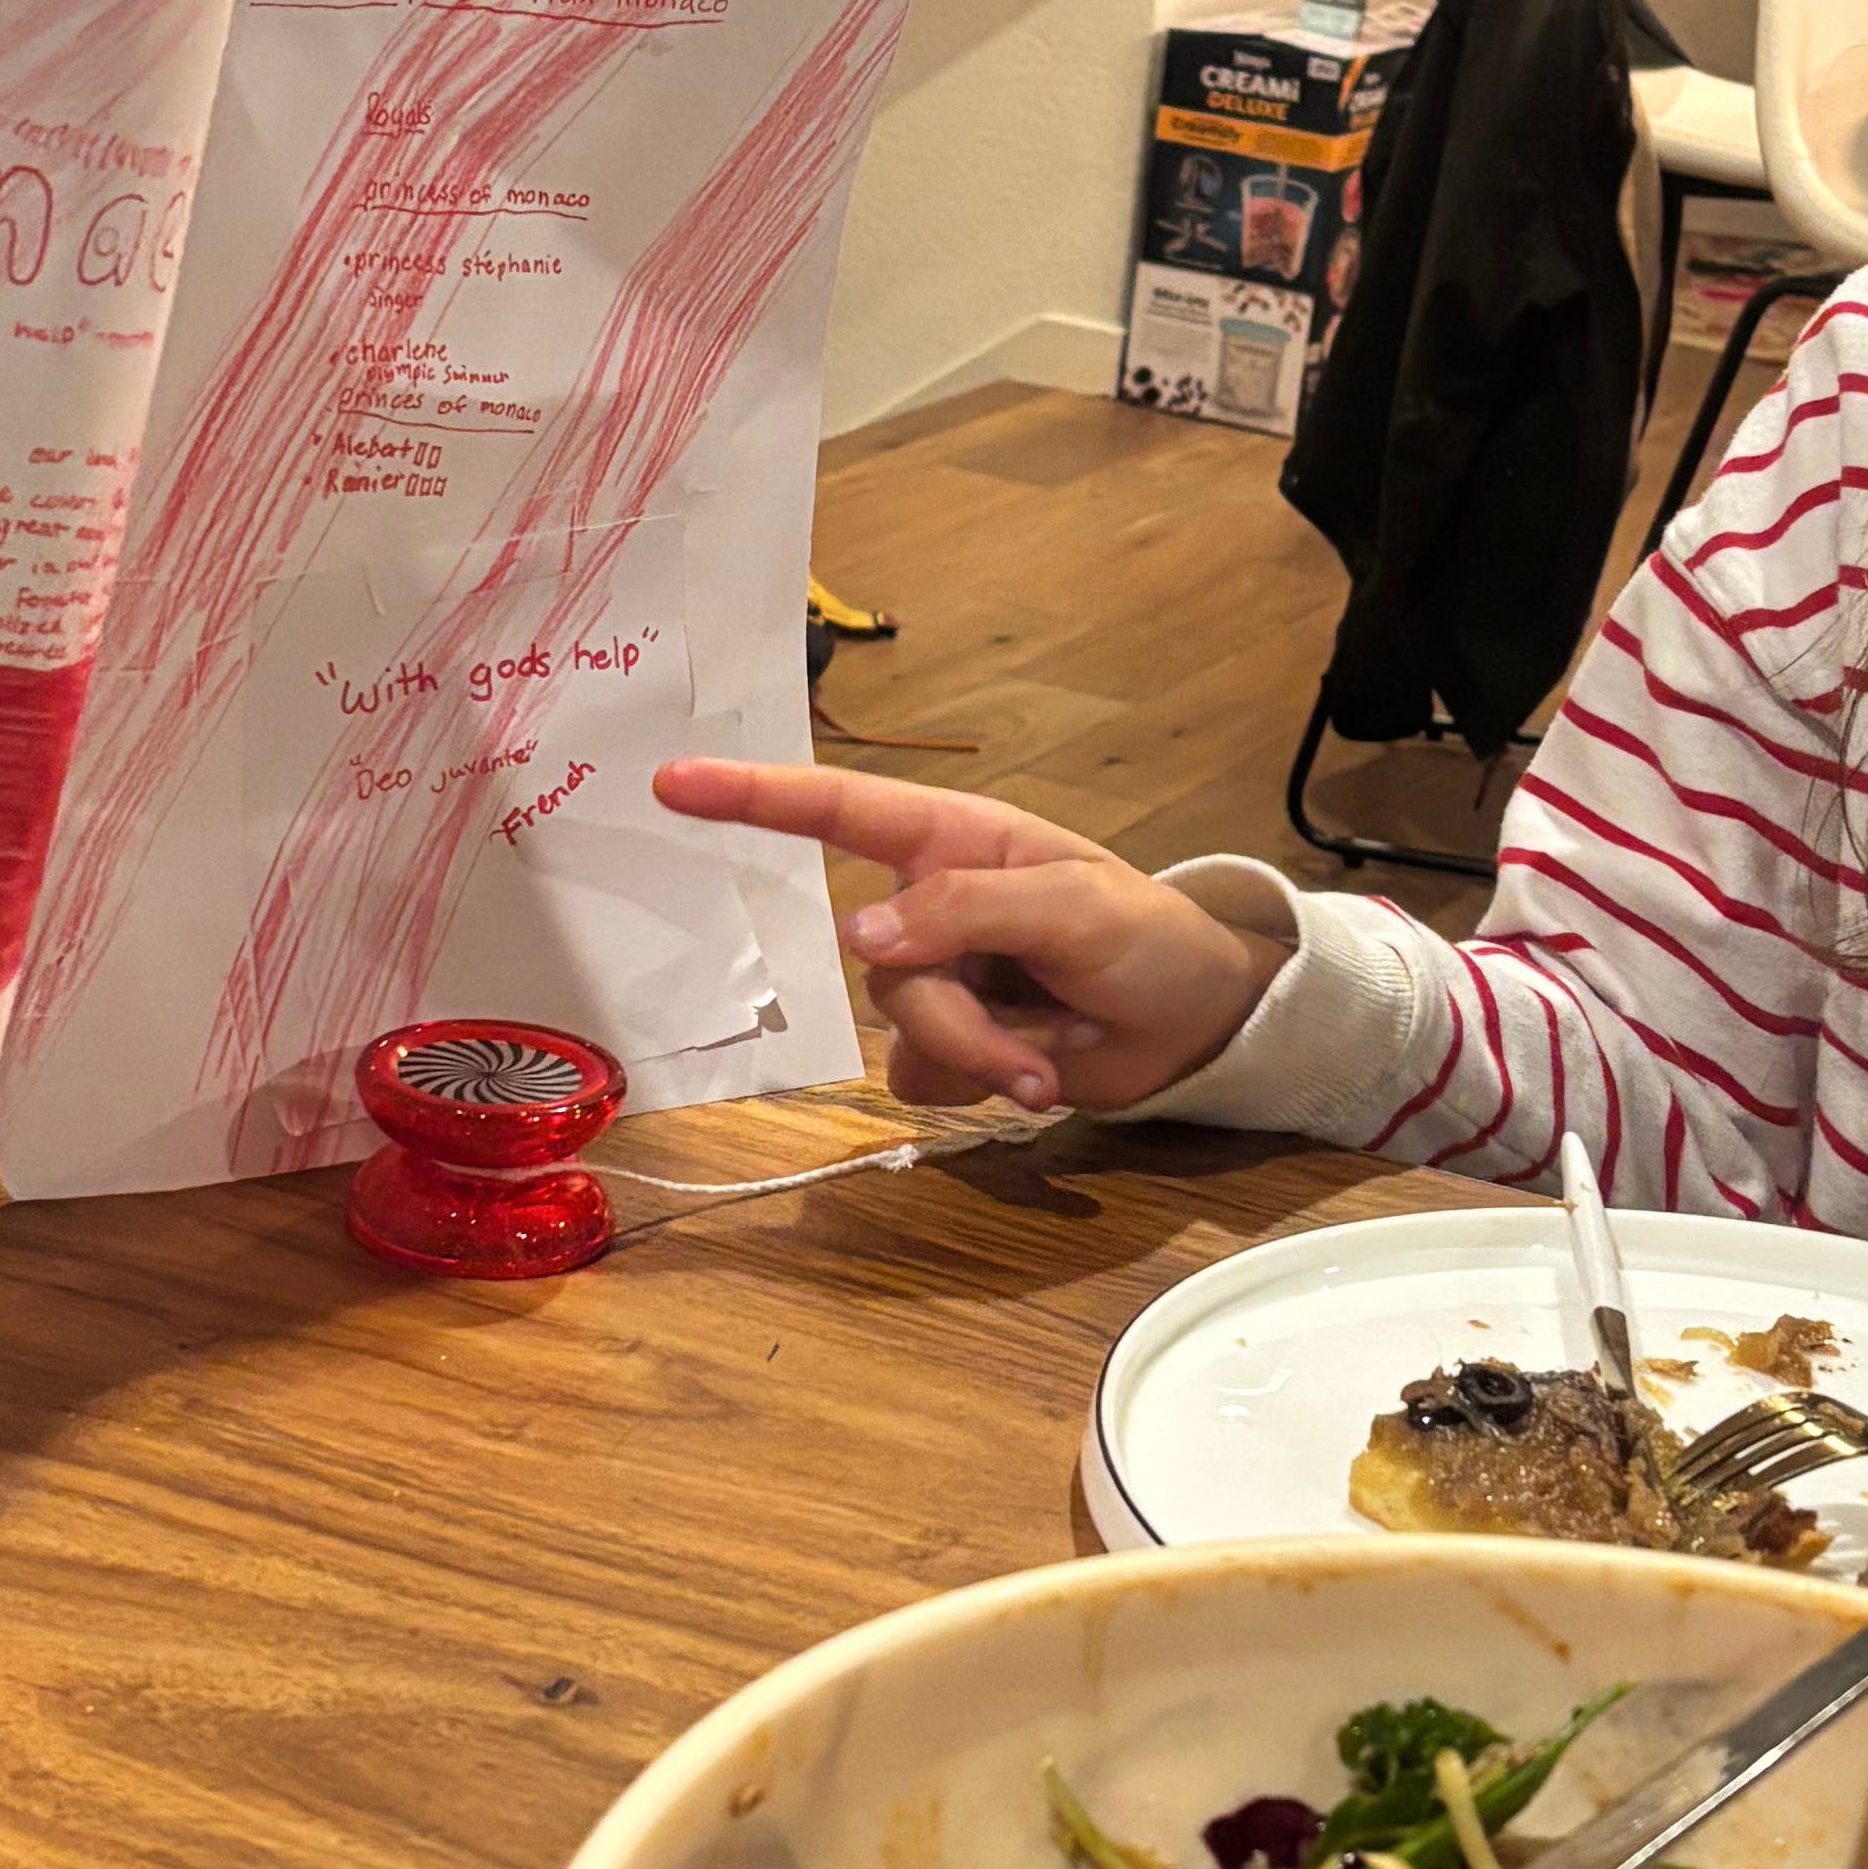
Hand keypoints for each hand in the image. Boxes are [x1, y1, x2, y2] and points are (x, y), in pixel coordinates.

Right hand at [652, 756, 1285, 1111]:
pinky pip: (921, 1078)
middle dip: (958, 1019)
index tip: (670, 781)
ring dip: (981, 1056)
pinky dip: (983, 1086)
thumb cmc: (1148, 937)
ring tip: (1053, 1055)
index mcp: (952, 842)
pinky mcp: (954, 1045)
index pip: (834, 808)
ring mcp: (939, 979)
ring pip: (899, 1031)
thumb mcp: (1075, 906)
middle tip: (1033, 1047)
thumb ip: (966, 908)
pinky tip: (1040, 1075)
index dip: (750, 795)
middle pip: (880, 968)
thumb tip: (860, 934)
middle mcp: (929, 907)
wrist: (1197, 1024)